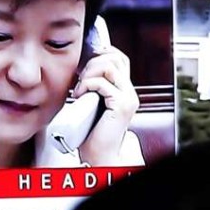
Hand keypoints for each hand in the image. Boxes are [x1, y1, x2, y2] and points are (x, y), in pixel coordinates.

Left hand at [72, 44, 138, 166]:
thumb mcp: (93, 103)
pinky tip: (79, 96)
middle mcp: (130, 92)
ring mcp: (128, 98)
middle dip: (92, 62)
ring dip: (88, 73)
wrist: (98, 156)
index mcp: (125, 91)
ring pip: (109, 66)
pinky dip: (86, 85)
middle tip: (80, 79)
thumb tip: (83, 70)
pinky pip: (102, 83)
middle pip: (115, 58)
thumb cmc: (91, 134)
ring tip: (80, 88)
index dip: (104, 52)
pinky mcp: (121, 105)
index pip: (120, 59)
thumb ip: (94, 88)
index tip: (86, 60)